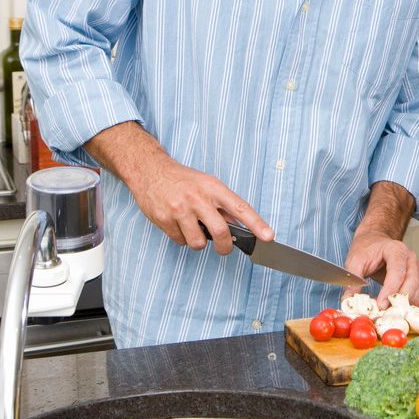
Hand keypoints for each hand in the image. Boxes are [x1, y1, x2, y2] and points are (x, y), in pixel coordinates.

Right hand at [84, 121, 271, 254]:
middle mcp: (198, 198)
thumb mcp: (207, 184)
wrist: (150, 170)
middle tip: (225, 248)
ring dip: (199, 242)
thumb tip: (241, 227)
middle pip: (220, 232)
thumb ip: (222, 205)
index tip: (268, 237)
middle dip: (225, 246)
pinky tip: (177, 224)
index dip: (256, 224)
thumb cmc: (182, 180)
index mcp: (213, 188)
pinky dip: (182, 238)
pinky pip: (180, 241)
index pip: (240, 208)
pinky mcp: (164, 219)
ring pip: (198, 242)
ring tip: (193, 229)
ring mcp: (180, 209)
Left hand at [343, 230, 418, 308]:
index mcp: (396, 250)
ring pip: (418, 292)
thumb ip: (352, 281)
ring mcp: (417, 270)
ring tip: (389, 315)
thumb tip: (349, 301)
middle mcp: (410, 260)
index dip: (390, 290)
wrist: (375, 242)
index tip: (381, 305)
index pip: (398, 271)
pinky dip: (412, 307)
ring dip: (405, 306)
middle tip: (384, 314)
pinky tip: (401, 315)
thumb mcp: (355, 262)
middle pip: (412, 283)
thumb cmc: (367, 249)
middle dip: (399, 301)